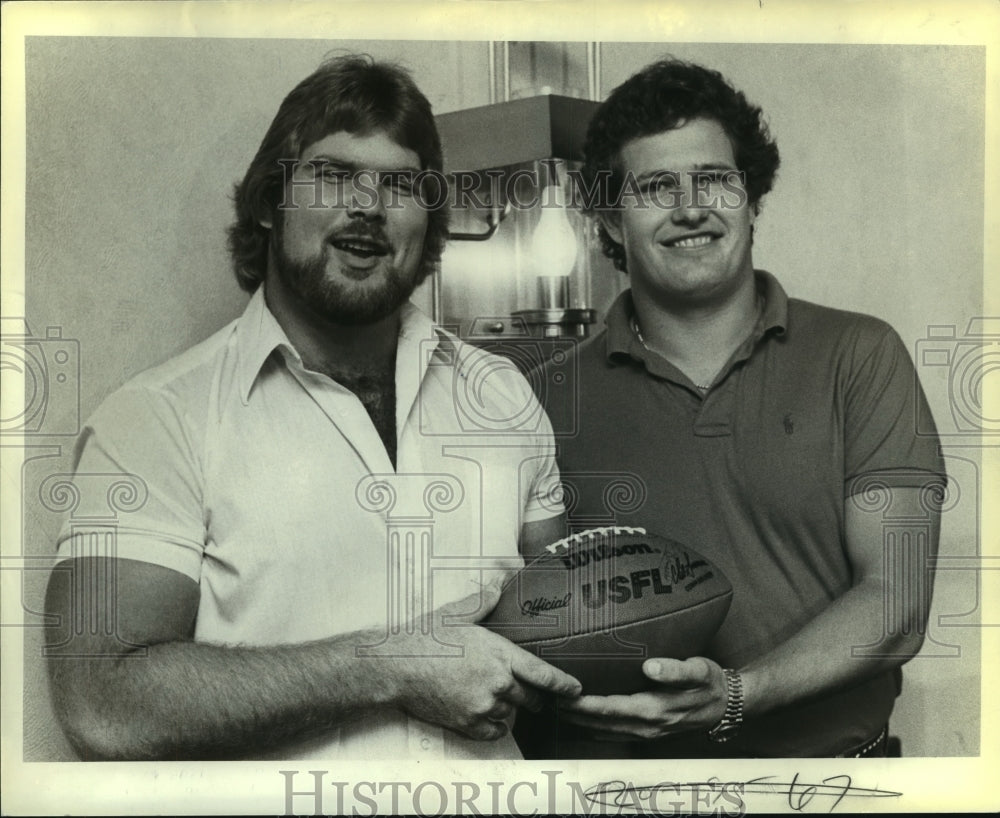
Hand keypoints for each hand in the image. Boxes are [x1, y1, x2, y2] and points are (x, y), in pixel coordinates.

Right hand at [384, 585, 581, 741]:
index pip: (543, 673)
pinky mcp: (467, 724)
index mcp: (500, 653)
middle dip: (533, 697)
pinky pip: (493, 732)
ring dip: (507, 708)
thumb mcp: (458, 613)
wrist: (396, 665)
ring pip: (510, 714)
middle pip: (531, 698)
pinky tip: (483, 714)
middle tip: (526, 692)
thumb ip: (484, 601)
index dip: (564, 684)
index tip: (576, 689)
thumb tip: (497, 583)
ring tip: (491, 695)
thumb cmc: (426, 636)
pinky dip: (493, 726)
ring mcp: (483, 705)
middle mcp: (497, 682)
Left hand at [557, 657, 727, 741]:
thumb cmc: (711, 683)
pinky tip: (579, 719)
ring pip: (602, 730)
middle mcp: (645, 725)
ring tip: (553, 708)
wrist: (727, 704)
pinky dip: (592, 726)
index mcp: (653, 709)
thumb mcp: (699, 670)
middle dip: (571, 713)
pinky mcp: (646, 731)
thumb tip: (650, 667)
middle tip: (544, 699)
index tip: (560, 695)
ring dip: (577, 722)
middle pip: (599, 722)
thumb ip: (676, 670)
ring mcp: (645, 732)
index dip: (582, 703)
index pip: (608, 707)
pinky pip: (611, 732)